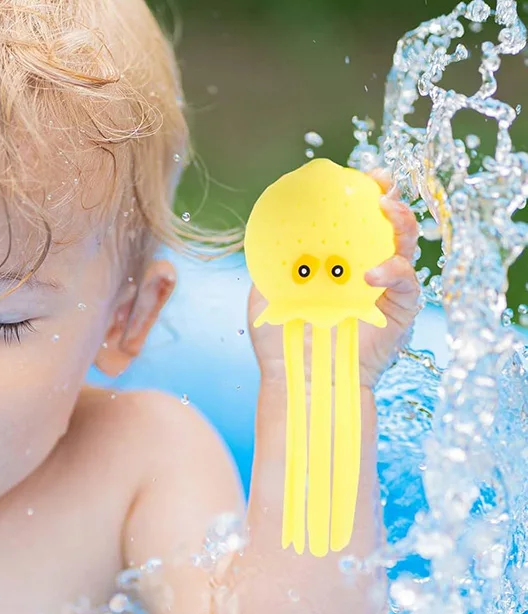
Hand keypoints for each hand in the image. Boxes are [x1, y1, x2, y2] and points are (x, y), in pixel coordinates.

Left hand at [248, 168, 420, 389]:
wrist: (298, 380)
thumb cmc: (279, 343)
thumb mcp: (265, 294)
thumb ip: (269, 265)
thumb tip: (264, 231)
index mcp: (335, 263)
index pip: (353, 222)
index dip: (359, 196)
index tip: (357, 175)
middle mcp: (362, 271)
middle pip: (387, 225)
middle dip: (389, 197)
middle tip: (381, 183)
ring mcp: (383, 290)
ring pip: (406, 246)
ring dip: (401, 222)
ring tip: (386, 209)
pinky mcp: (400, 312)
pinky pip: (407, 283)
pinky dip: (394, 271)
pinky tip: (372, 272)